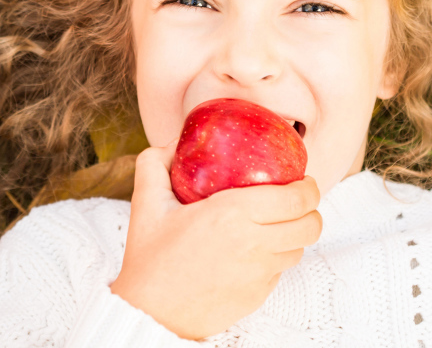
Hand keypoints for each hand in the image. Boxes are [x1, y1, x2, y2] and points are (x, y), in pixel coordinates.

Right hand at [110, 145, 321, 340]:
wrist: (151, 313)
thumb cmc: (150, 258)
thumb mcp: (146, 202)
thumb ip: (155, 164)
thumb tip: (172, 144)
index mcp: (232, 215)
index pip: (296, 199)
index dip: (308, 186)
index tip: (302, 178)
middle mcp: (253, 245)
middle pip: (310, 225)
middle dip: (311, 208)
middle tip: (297, 197)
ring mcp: (259, 275)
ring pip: (299, 249)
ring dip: (295, 231)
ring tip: (278, 220)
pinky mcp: (258, 296)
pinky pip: (280, 270)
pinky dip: (277, 254)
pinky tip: (256, 247)